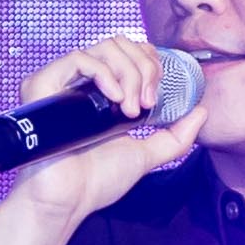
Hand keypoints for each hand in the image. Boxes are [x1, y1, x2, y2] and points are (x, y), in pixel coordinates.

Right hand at [0, 29, 197, 244]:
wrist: (67, 200)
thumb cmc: (96, 181)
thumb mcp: (146, 155)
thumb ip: (175, 137)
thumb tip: (202, 112)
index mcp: (103, 92)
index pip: (130, 52)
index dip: (150, 63)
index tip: (155, 97)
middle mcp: (82, 82)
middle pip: (121, 44)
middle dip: (144, 69)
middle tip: (145, 104)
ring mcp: (62, 81)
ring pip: (106, 47)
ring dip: (128, 74)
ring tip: (128, 109)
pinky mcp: (43, 84)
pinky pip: (80, 57)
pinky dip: (105, 73)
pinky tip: (113, 99)